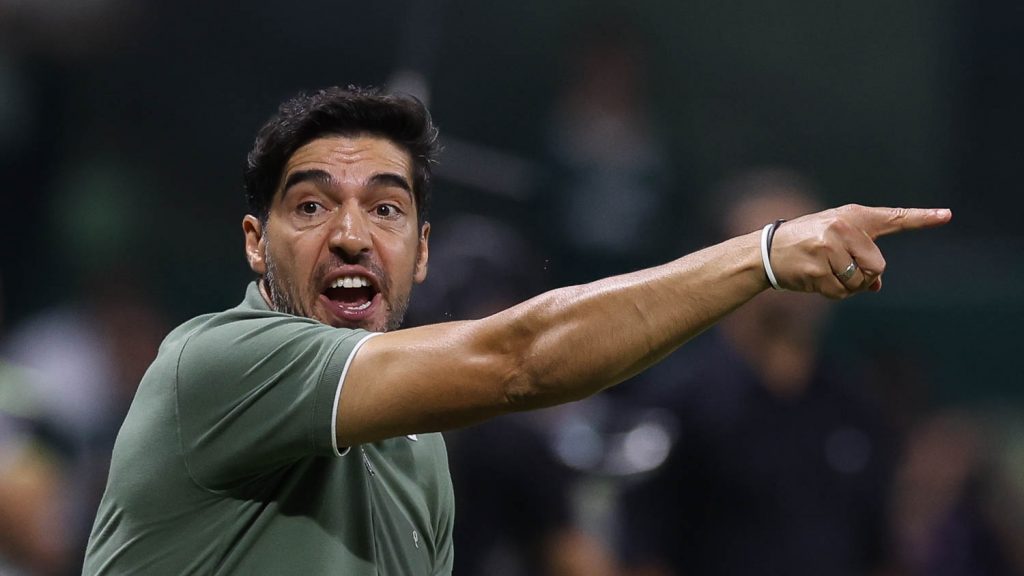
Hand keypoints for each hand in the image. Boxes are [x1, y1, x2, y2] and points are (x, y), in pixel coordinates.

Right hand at [769, 204, 951, 298]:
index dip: (922, 218)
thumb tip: (875, 285)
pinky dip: (832, 293)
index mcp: (852, 216)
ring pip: (860, 281)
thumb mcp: (835, 241)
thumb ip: (861, 256)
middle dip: (864, 275)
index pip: (893, 218)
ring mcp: (829, 247)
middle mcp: (843, 227)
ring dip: (847, 286)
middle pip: (878, 265)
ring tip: (825, 272)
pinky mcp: (818, 268)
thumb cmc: (806, 243)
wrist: (767, 251)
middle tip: (840, 267)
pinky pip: (841, 292)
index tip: (947, 215)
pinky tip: (815, 280)